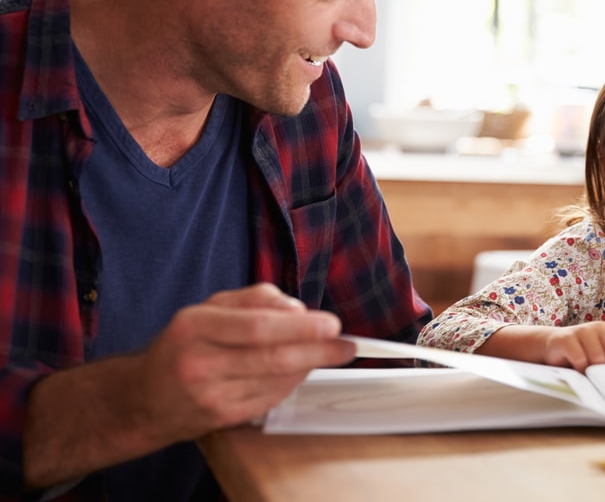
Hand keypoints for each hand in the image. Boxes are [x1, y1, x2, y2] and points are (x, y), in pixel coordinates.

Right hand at [23, 283, 356, 488]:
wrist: (145, 398)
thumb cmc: (184, 344)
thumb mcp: (209, 307)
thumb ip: (255, 299)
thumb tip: (298, 308)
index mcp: (195, 326)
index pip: (257, 326)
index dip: (300, 326)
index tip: (331, 323)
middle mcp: (200, 362)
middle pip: (272, 357)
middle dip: (317, 349)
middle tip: (346, 344)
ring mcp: (210, 395)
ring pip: (276, 380)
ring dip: (310, 365)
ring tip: (331, 352)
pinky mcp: (222, 418)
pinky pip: (270, 398)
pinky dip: (293, 383)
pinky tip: (303, 370)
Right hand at [541, 322, 604, 371]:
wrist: (553, 346)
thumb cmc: (584, 351)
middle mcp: (599, 328)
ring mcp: (582, 331)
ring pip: (598, 357)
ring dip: (594, 369)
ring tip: (588, 370)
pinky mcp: (567, 338)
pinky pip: (580, 359)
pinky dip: (581, 368)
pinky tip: (577, 369)